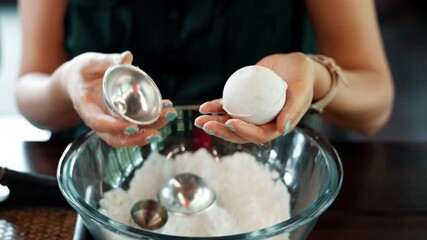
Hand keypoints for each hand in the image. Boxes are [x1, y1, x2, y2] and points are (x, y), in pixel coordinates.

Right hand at [59, 51, 176, 146]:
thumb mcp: (90, 63)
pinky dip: (152, 121)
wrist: (77, 82)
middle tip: (158, 131)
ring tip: (169, 116)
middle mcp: (99, 120)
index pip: (98, 123)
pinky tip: (167, 110)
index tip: (132, 126)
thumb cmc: (82, 72)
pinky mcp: (121, 120)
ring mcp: (111, 123)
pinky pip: (136, 126)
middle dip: (138, 137)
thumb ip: (107, 61)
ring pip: (129, 135)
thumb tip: (127, 56)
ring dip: (151, 129)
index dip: (115, 127)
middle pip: (117, 137)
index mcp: (86, 107)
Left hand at [195, 52, 314, 143]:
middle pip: (240, 132)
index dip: (244, 132)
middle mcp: (262, 123)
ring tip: (199, 120)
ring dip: (214, 122)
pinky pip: (228, 106)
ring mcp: (251, 113)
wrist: (295, 65)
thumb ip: (293, 109)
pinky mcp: (244, 101)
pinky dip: (216, 107)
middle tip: (206, 125)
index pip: (259, 135)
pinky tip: (204, 106)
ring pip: (230, 121)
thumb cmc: (302, 78)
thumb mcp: (302, 90)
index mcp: (277, 126)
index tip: (230, 122)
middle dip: (222, 131)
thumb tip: (282, 129)